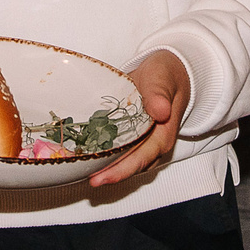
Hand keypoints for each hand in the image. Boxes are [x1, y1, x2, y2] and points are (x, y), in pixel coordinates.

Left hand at [89, 49, 188, 187]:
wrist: (167, 72)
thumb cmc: (166, 75)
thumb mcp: (162, 79)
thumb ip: (160, 94)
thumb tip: (161, 111)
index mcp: (163, 136)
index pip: (141, 159)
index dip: (121, 171)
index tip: (101, 177)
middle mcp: (153, 144)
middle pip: (129, 166)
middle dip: (108, 175)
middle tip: (85, 177)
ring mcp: (142, 142)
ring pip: (123, 161)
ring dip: (104, 167)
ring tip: (81, 169)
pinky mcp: (132, 136)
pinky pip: (118, 149)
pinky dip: (104, 153)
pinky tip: (87, 152)